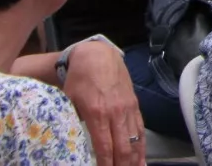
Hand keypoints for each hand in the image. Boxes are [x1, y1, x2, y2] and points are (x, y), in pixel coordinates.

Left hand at [62, 40, 144, 165]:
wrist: (98, 55)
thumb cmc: (79, 79)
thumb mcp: (68, 100)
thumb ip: (72, 120)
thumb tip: (71, 141)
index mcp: (97, 113)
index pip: (104, 146)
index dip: (105, 164)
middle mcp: (116, 113)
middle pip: (122, 147)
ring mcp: (128, 109)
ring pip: (134, 140)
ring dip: (134, 160)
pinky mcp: (134, 105)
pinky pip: (140, 129)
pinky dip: (142, 146)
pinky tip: (142, 159)